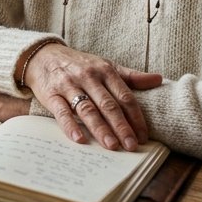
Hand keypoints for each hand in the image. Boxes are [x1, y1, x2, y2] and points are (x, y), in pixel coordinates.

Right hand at [23, 43, 161, 150]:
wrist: (43, 56)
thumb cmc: (80, 65)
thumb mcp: (106, 65)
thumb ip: (131, 76)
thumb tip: (159, 79)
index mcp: (105, 71)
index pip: (124, 96)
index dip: (135, 117)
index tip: (143, 136)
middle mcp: (88, 77)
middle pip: (108, 105)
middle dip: (121, 126)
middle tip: (131, 145)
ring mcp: (69, 86)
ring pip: (88, 109)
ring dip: (100, 128)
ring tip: (112, 146)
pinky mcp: (51, 94)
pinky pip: (62, 112)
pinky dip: (70, 126)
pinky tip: (80, 139)